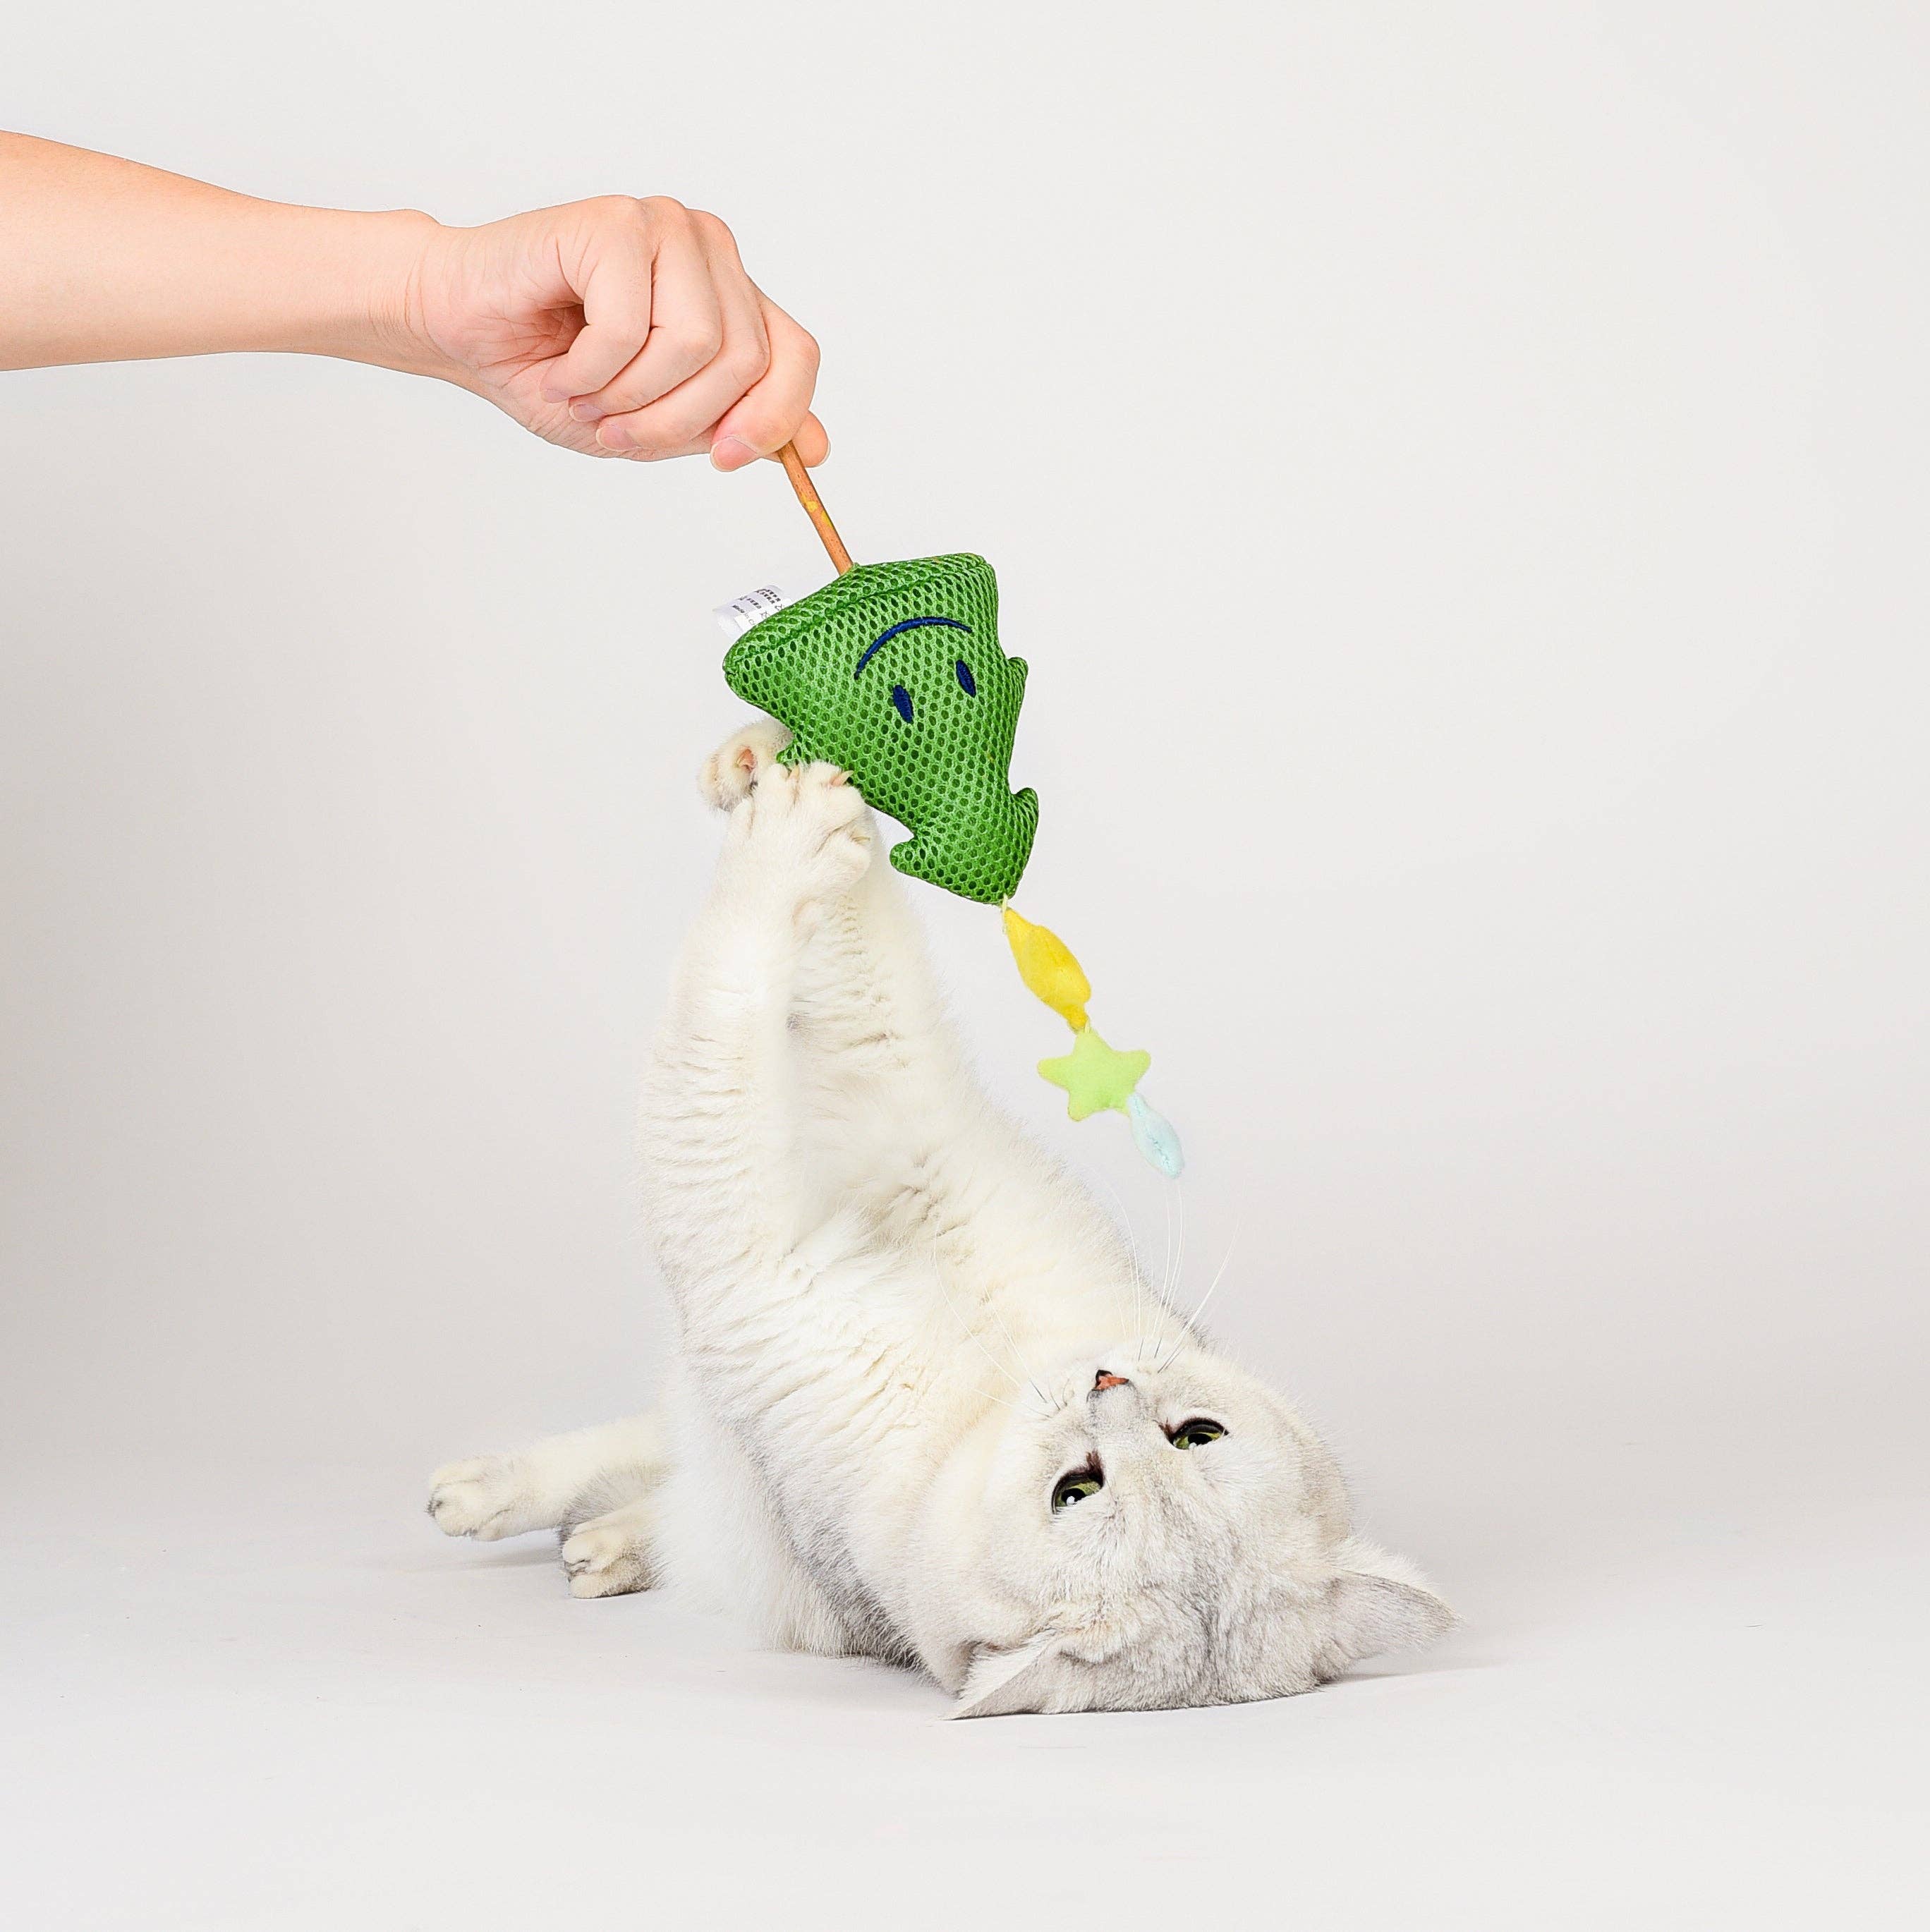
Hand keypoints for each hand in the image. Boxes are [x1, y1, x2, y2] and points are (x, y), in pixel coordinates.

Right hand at [397, 195, 826, 469]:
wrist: (461, 330)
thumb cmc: (554, 372)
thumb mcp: (658, 422)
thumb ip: (735, 426)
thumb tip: (816, 447)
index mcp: (730, 295)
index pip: (796, 356)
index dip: (773, 418)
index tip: (725, 459)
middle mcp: (709, 252)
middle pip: (743, 362)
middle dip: (677, 421)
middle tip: (618, 430)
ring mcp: (666, 229)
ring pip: (695, 345)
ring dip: (630, 395)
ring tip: (586, 392)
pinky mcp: (616, 223)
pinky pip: (629, 328)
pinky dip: (589, 370)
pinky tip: (561, 364)